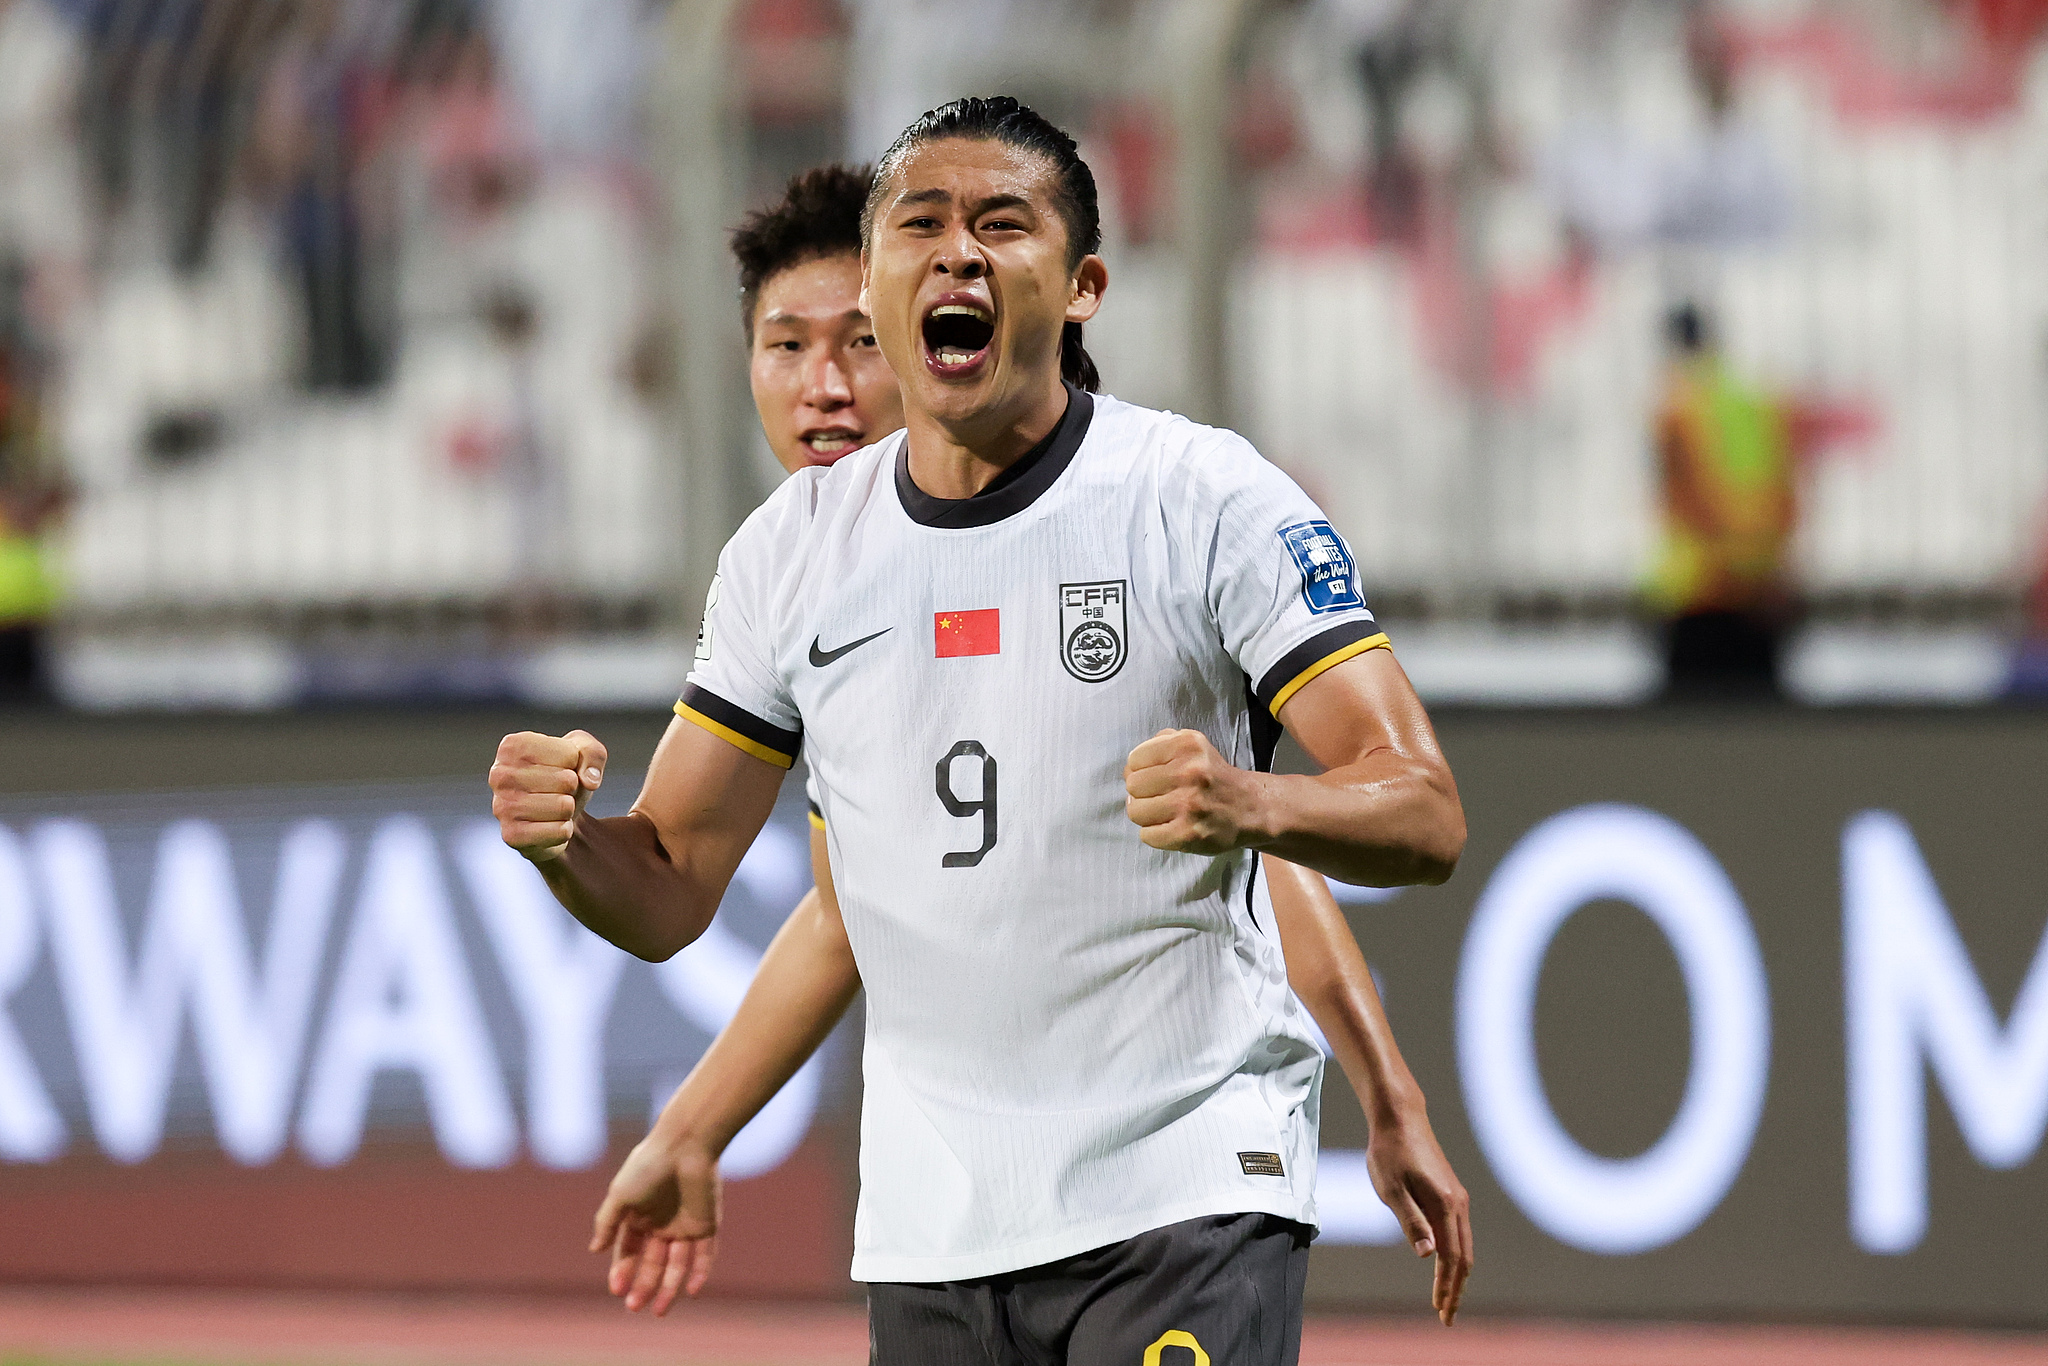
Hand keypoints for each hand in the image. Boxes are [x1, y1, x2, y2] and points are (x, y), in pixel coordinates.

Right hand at [490, 730, 606, 862]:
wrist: (555, 815)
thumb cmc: (563, 776)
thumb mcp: (582, 752)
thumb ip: (592, 753)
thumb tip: (589, 780)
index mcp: (512, 746)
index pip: (569, 754)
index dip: (575, 763)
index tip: (560, 767)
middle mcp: (500, 774)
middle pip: (566, 780)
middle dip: (572, 787)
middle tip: (557, 790)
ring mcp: (501, 806)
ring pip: (564, 806)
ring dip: (568, 809)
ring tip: (553, 806)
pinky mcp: (511, 836)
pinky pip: (560, 832)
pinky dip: (565, 830)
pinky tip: (550, 824)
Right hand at [589, 1133, 721, 1313]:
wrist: (685, 1145)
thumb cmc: (648, 1166)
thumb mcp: (621, 1194)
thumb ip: (608, 1221)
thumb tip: (594, 1249)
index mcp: (638, 1217)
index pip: (628, 1252)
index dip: (622, 1271)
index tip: (616, 1289)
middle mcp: (661, 1225)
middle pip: (651, 1264)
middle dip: (642, 1285)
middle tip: (634, 1306)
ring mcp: (685, 1226)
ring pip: (677, 1265)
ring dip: (668, 1288)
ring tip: (658, 1310)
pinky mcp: (707, 1224)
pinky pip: (705, 1255)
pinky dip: (699, 1273)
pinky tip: (690, 1291)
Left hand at [1123, 728, 1263, 854]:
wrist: (1249, 808)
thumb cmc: (1212, 776)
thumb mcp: (1193, 744)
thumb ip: (1160, 743)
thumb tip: (1129, 767)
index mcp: (1187, 745)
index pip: (1135, 759)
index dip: (1139, 770)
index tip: (1154, 777)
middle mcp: (1189, 772)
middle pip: (1132, 786)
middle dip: (1141, 793)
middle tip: (1158, 797)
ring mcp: (1189, 805)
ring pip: (1136, 812)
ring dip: (1146, 815)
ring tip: (1163, 812)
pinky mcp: (1188, 833)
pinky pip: (1147, 835)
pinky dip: (1154, 834)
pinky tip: (1170, 827)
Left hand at [1367, 1109, 1472, 1325]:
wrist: (1400, 1117)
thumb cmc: (1390, 1152)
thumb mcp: (1391, 1189)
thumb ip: (1410, 1221)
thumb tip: (1427, 1254)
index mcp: (1445, 1206)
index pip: (1451, 1258)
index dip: (1446, 1287)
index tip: (1441, 1312)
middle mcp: (1458, 1204)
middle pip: (1464, 1257)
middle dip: (1456, 1289)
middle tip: (1447, 1317)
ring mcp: (1457, 1197)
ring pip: (1464, 1245)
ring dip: (1457, 1274)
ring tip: (1447, 1298)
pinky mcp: (1451, 1191)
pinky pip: (1459, 1232)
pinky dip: (1456, 1254)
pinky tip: (1445, 1264)